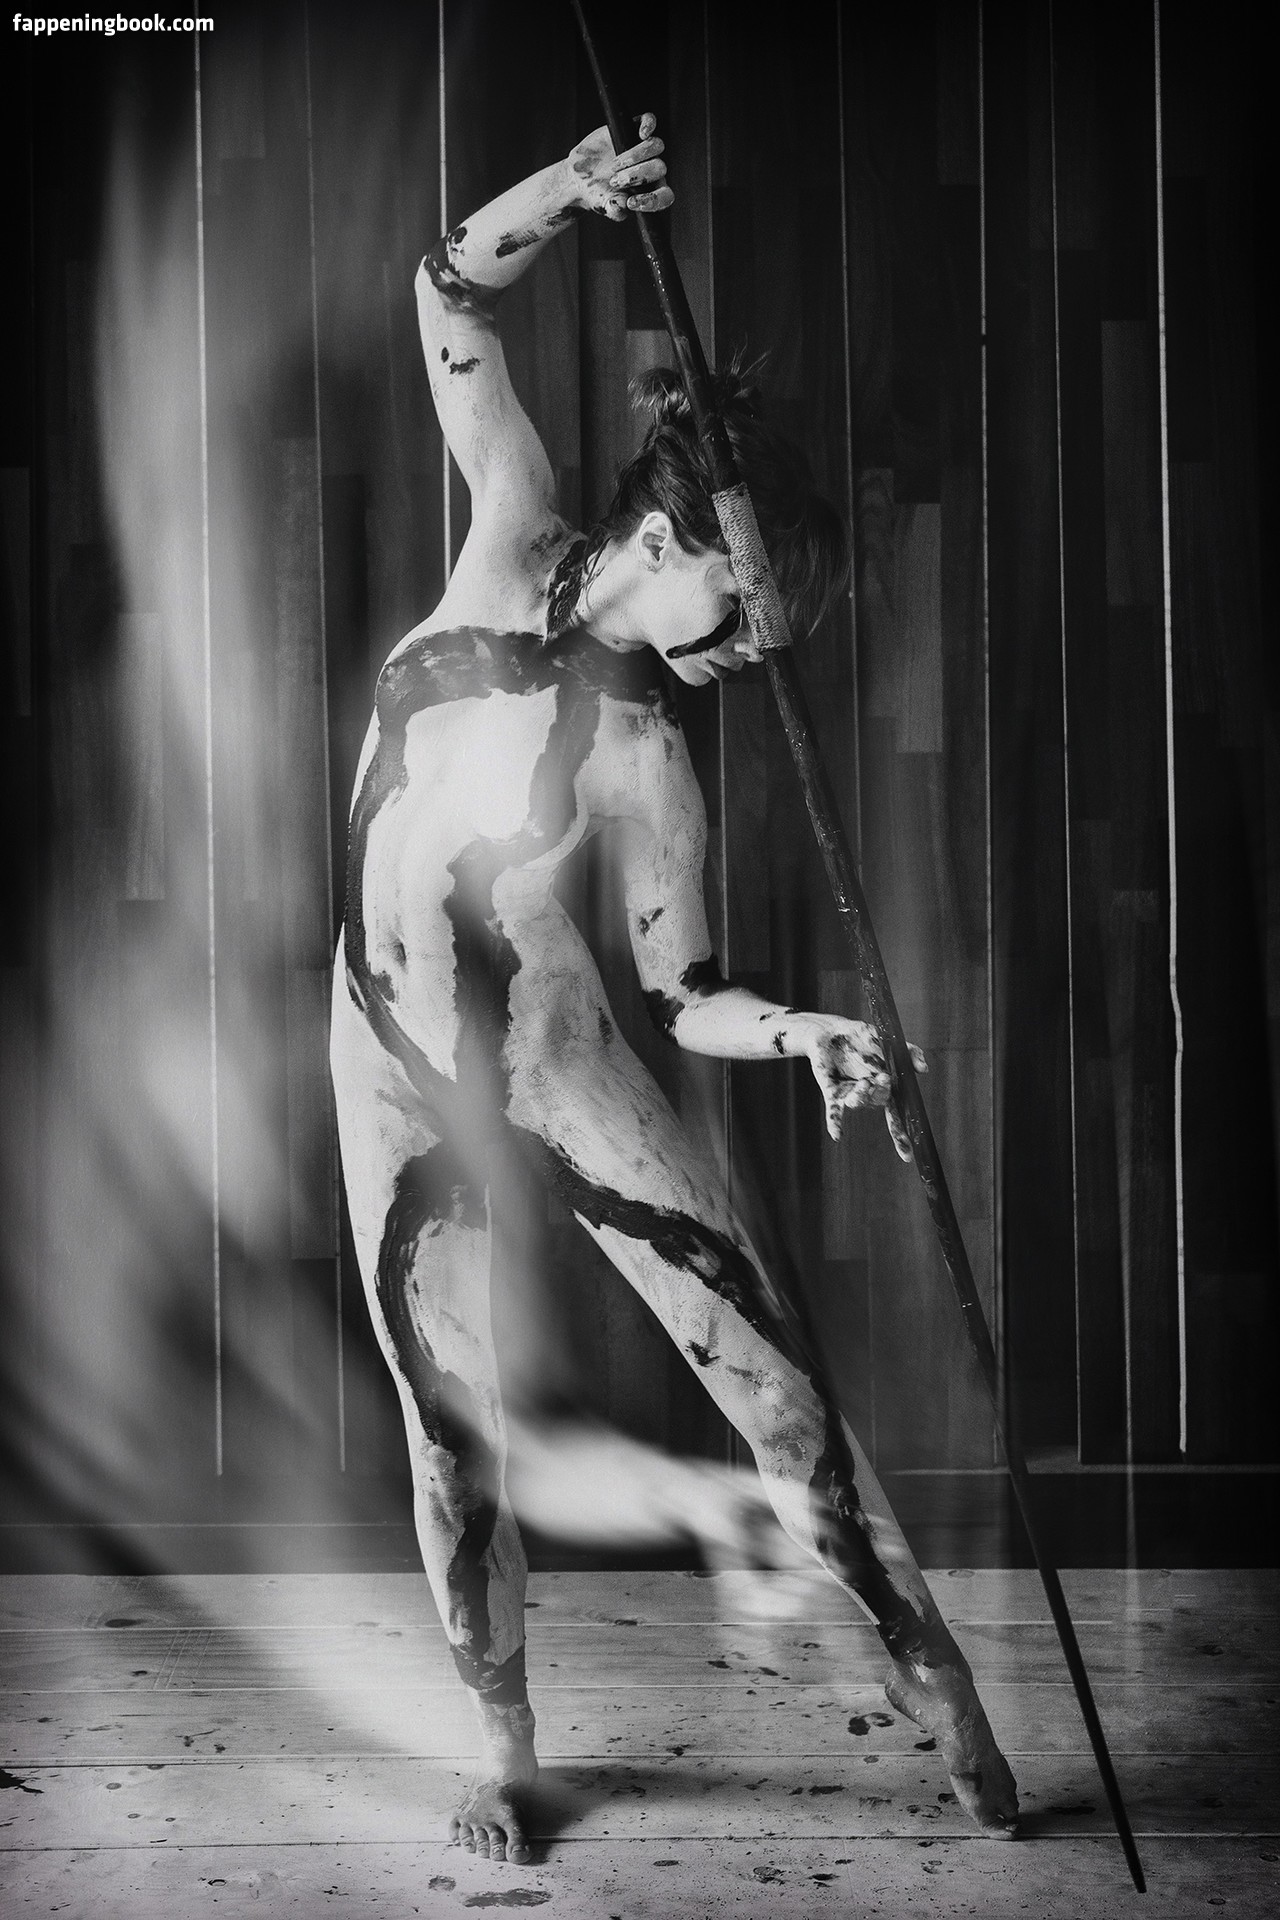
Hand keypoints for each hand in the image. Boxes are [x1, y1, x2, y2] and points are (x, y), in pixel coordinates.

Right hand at [567, 112, 671, 221]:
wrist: (580, 177)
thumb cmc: (597, 194)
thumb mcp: (605, 206)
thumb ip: (615, 210)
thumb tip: (622, 205)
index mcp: (652, 191)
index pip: (665, 196)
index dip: (653, 201)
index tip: (631, 203)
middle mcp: (652, 169)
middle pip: (659, 167)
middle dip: (637, 175)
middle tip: (614, 181)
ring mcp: (644, 149)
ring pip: (655, 146)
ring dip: (635, 156)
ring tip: (614, 166)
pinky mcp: (633, 129)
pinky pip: (649, 121)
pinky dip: (648, 124)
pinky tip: (642, 133)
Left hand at [804, 1017, 927, 1158]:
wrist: (830, 1031)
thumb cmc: (860, 1037)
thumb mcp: (887, 1040)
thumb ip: (908, 1052)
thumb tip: (923, 1069)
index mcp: (885, 1085)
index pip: (897, 1113)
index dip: (902, 1134)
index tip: (909, 1152)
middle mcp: (869, 1093)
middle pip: (880, 1102)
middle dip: (882, 1092)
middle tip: (883, 1076)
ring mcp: (850, 1094)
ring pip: (858, 1103)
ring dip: (862, 1096)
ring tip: (864, 1082)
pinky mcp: (832, 1092)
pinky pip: (834, 1111)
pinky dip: (836, 1123)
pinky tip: (838, 1136)